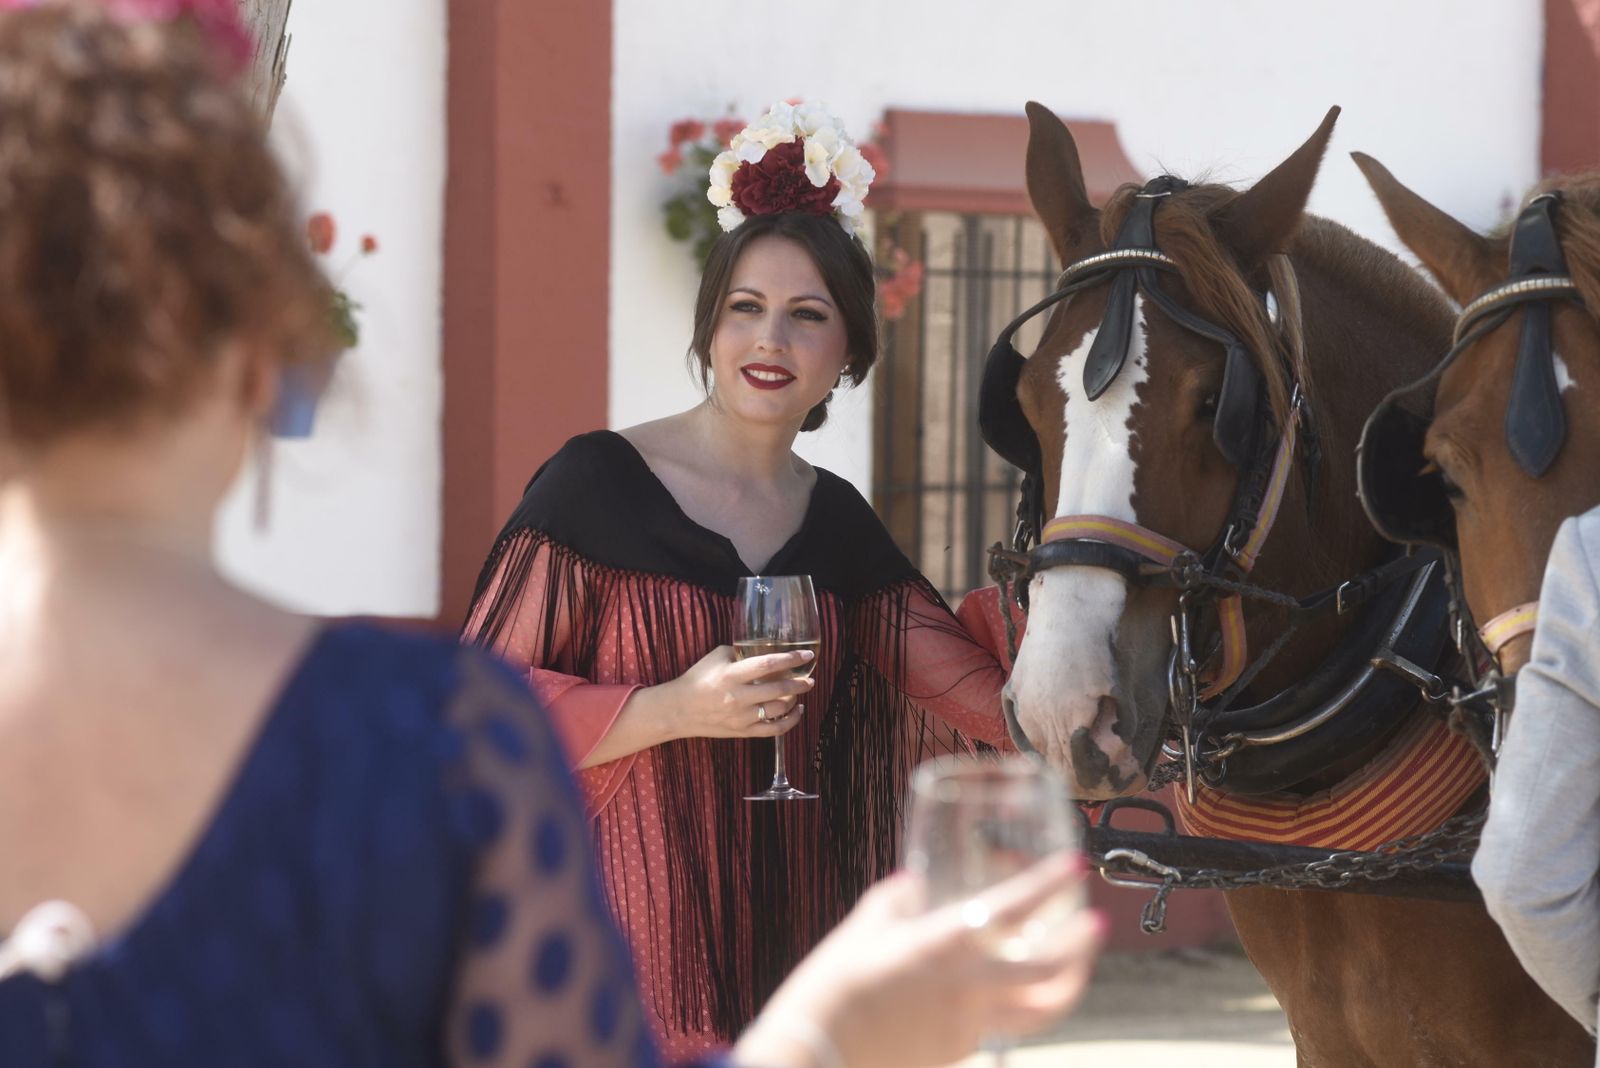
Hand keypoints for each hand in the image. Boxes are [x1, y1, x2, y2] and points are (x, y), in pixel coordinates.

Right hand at [659, 644, 814, 740]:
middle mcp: (737, 697)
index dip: (790, 659)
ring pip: (778, 710)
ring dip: (794, 699)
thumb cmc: (697, 679)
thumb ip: (741, 653)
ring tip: (800, 691)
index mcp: (730, 675)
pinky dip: (790, 721)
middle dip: (799, 683)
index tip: (807, 656)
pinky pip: (773, 730)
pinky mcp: (742, 732)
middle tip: (809, 678)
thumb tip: (767, 652)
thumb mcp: (716, 657)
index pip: (767, 664)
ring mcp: (741, 718)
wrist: (679, 710)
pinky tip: (796, 711)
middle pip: (778, 690)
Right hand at [735, 854, 1103, 1067]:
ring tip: (1076, 966)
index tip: (1074, 867)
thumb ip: (895, 901)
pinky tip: (1001, 992)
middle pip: (1051, 971)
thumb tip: (913, 884)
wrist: (815, 1055)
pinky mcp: (959, 1050)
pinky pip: (998, 1025)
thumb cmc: (833, 988)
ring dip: (1067, 984)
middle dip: (1081, 945)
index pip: (1014, 907)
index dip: (1049, 883)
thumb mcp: (862, 928)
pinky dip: (1011, 1006)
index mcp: (946, 944)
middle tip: (1094, 923)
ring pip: (1041, 1011)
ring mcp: (970, 1024)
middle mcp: (970, 985)